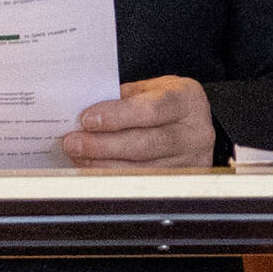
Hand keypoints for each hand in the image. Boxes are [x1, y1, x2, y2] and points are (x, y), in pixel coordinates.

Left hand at [61, 75, 215, 168]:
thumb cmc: (170, 102)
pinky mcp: (182, 182)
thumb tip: (86, 110)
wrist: (198, 123)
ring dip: (104, 165)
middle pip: (145, 144)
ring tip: (79, 156)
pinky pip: (142, 183)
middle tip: (74, 142)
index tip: (88, 119)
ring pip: (142, 170)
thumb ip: (124, 98)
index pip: (151, 110)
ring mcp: (191, 161)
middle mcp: (194, 133)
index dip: (117, 116)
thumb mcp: (152, 88)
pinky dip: (114, 177)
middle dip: (103, 145)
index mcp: (187, 100)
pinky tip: (96, 169)